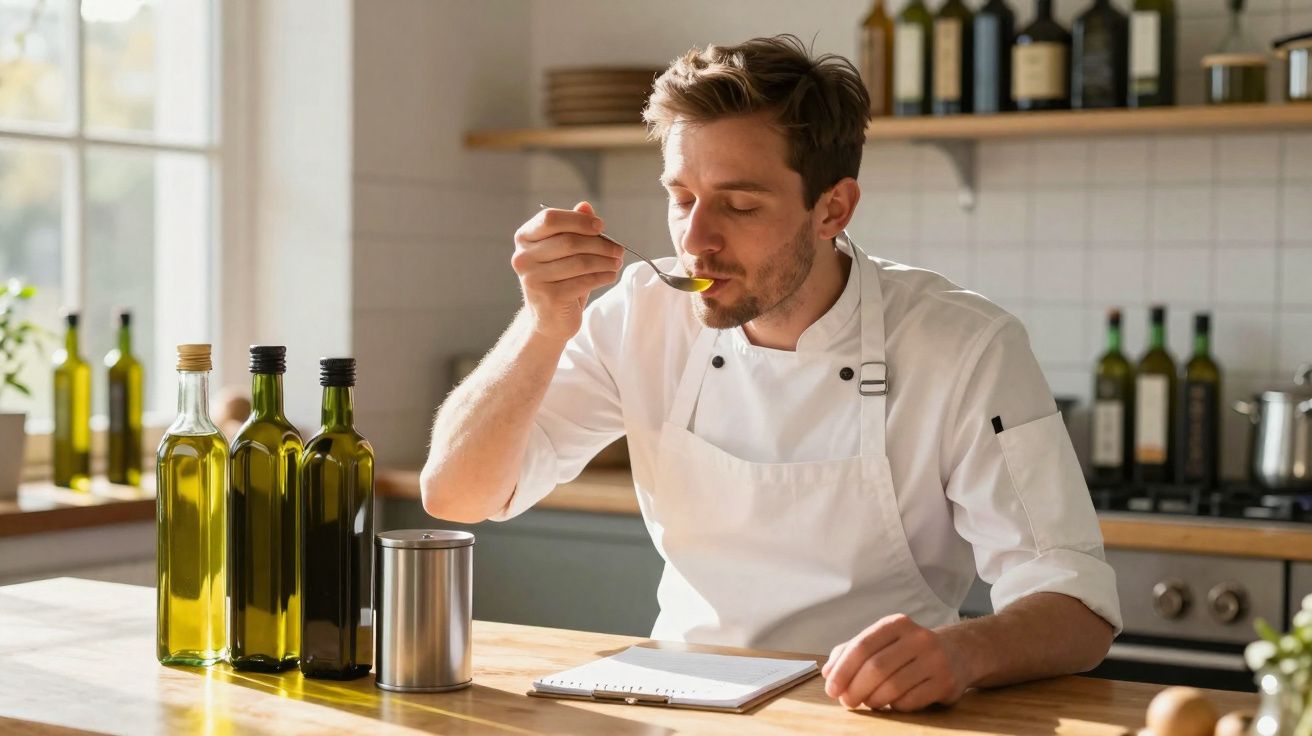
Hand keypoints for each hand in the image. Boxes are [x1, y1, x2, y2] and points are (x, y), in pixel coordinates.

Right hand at [512, 201, 623, 342]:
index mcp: (524, 238)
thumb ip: (573, 227)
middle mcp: (523, 258)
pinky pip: (584, 281)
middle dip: (600, 244)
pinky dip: (602, 277)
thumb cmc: (559, 278)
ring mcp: (534, 279)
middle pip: (569, 241)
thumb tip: (586, 207)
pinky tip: (610, 275)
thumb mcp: (565, 251)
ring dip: (605, 261)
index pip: (550, 219)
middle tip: (618, 249)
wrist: (550, 318)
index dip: (578, 220)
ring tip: (616, 262)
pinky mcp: (549, 298)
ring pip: (580, 262)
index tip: (600, 226)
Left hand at [821, 613, 971, 711]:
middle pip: (876, 668)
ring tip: (868, 702)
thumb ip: (851, 651)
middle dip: (855, 689)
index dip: (843, 670)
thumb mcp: (882, 641)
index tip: (831, 688)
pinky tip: (892, 702)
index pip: (862, 646)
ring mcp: (935, 660)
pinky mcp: (945, 682)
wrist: (957, 653)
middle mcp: (918, 638)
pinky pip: (910, 701)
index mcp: (896, 624)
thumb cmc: (908, 649)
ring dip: (873, 700)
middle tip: (847, 701)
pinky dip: (894, 706)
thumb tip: (827, 671)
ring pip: (893, 687)